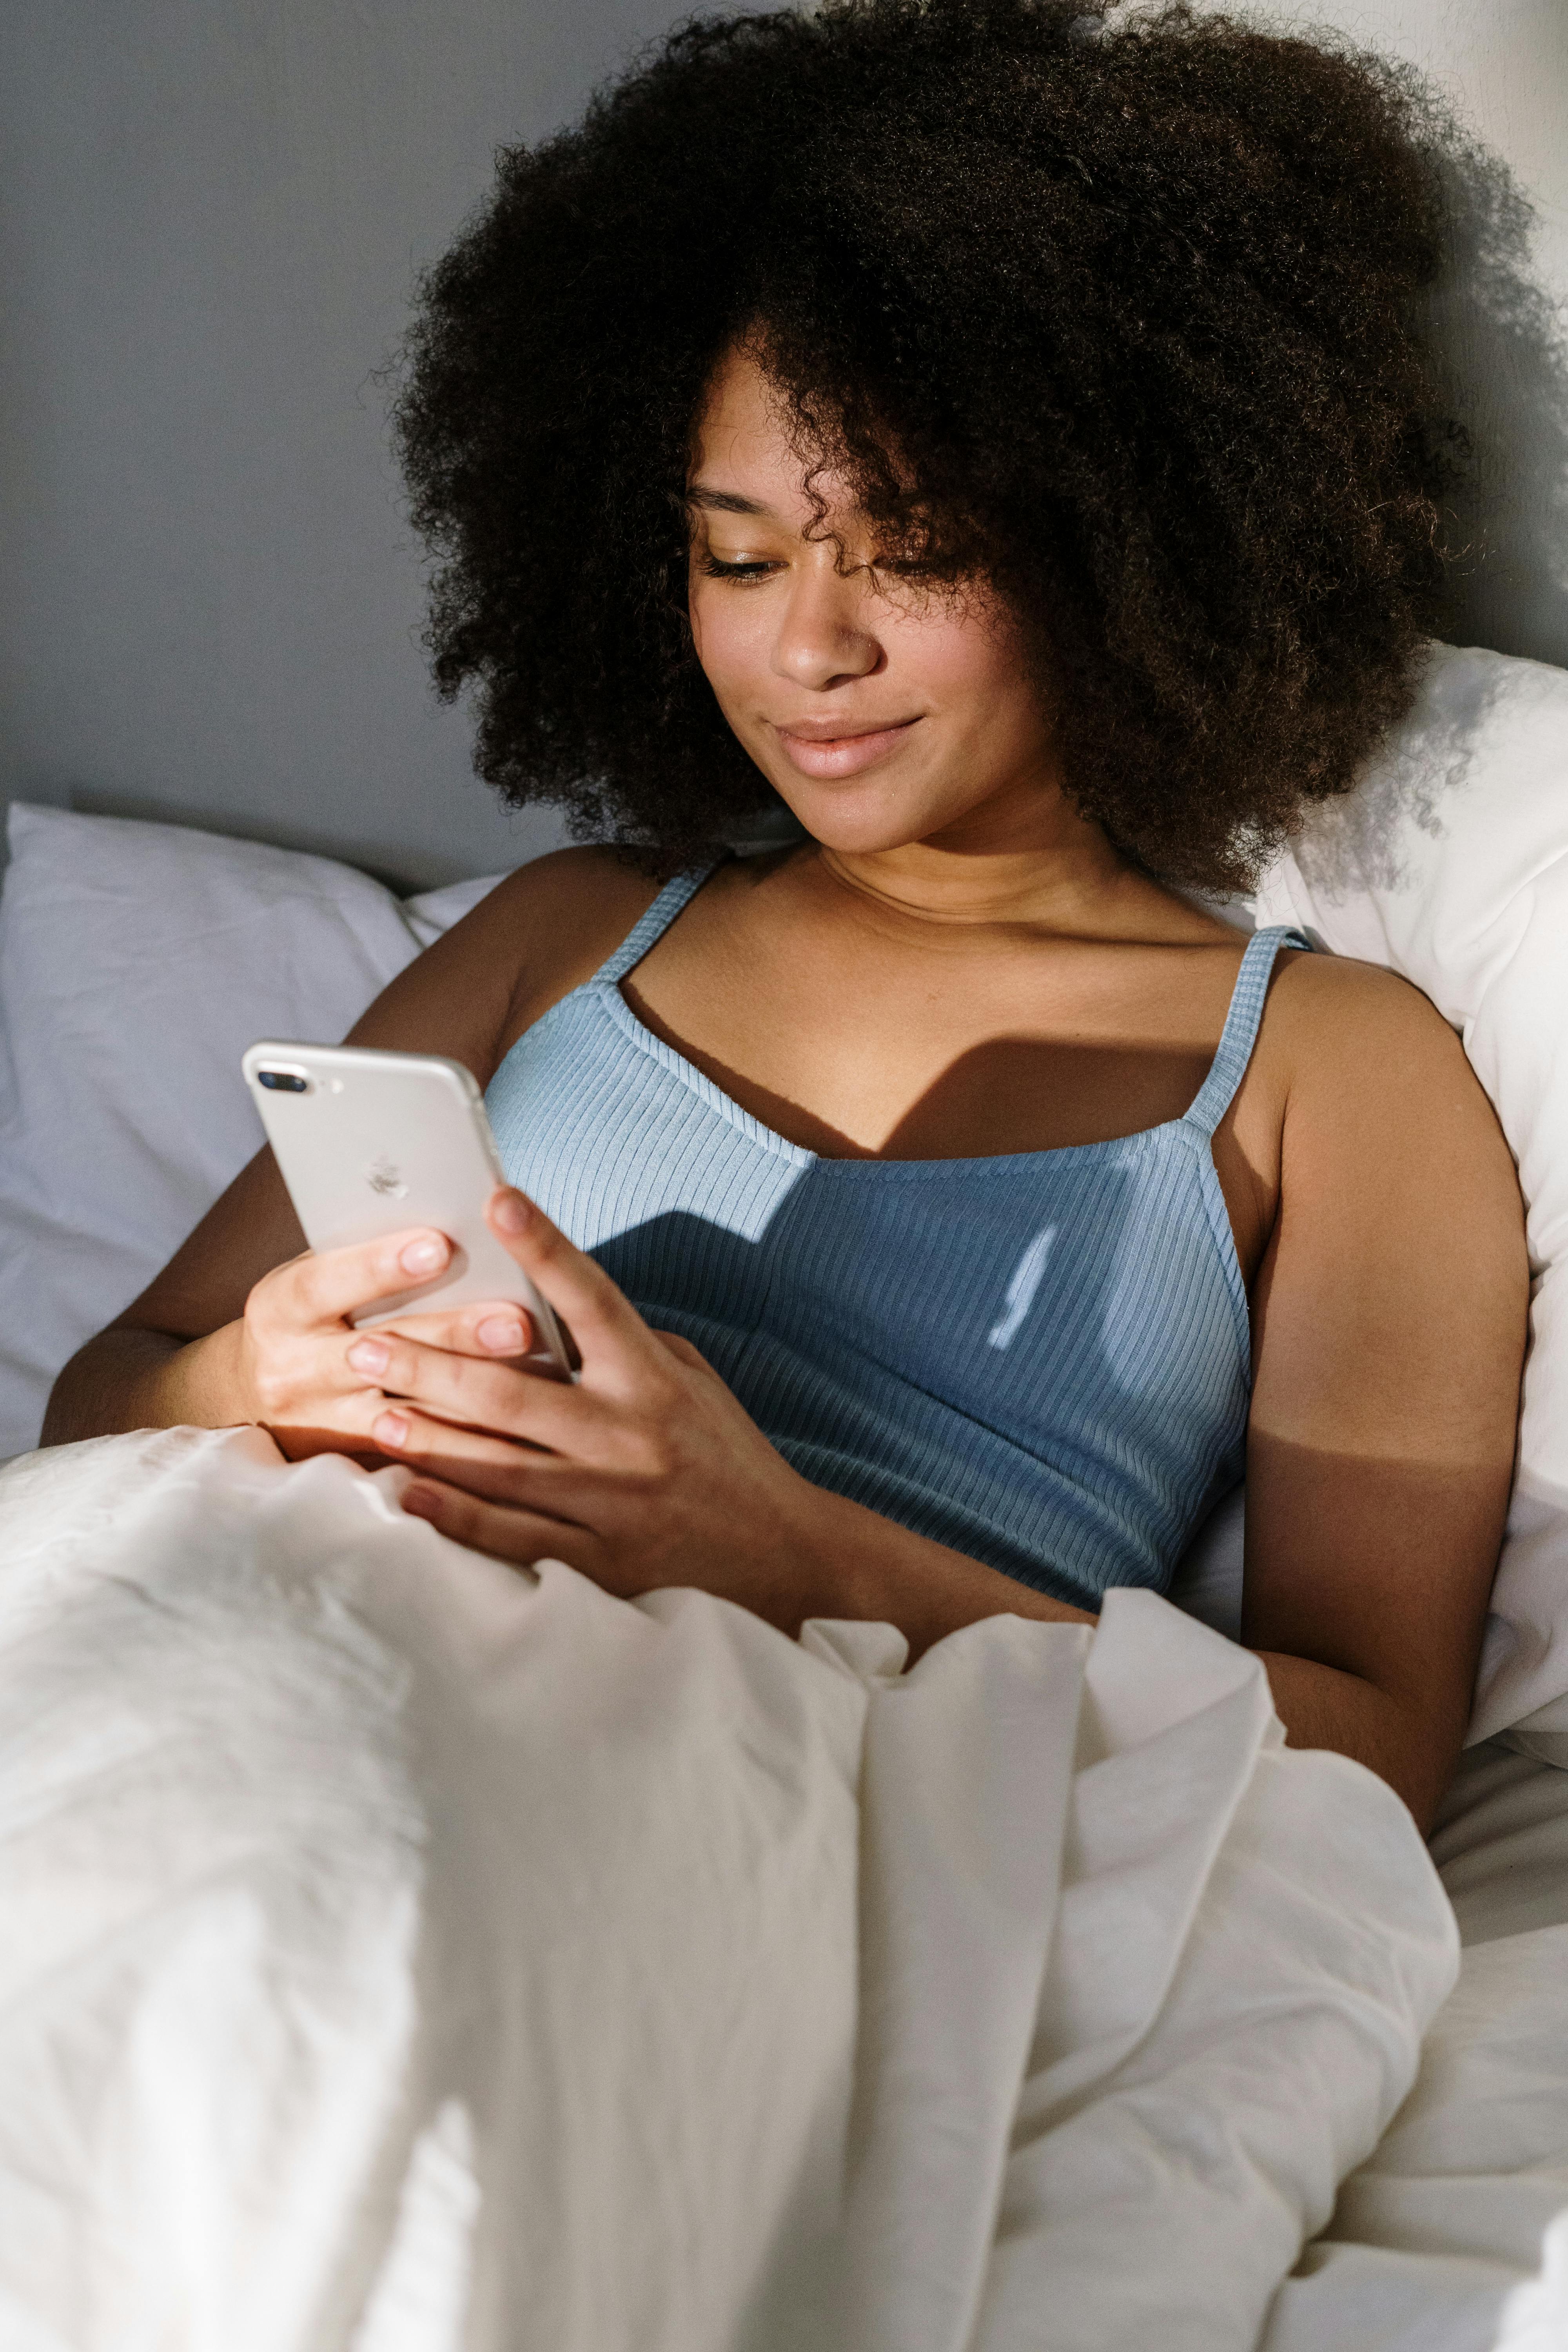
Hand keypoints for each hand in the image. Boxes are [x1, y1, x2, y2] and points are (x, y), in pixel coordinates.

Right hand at [237, 1229, 542, 1461]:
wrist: (253, 1396)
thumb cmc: (310, 1313)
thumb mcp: (316, 1278)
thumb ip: (364, 1260)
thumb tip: (451, 1227)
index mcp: (279, 1308)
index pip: (326, 1283)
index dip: (380, 1266)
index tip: (440, 1245)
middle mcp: (293, 1371)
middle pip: (379, 1354)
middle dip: (452, 1336)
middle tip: (516, 1322)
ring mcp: (321, 1423)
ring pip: (405, 1415)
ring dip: (472, 1398)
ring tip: (534, 1381)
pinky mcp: (351, 1460)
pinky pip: (417, 1456)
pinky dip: (468, 1445)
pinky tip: (520, 1433)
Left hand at [364, 1188, 841, 1626]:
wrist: (780, 1555)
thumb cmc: (725, 1454)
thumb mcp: (691, 1381)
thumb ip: (626, 1345)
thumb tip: (552, 1307)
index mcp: (654, 1381)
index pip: (592, 1300)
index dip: (545, 1248)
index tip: (498, 1200)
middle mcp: (629, 1438)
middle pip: (512, 1393)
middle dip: (431, 1364)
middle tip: (367, 1342)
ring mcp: (612, 1504)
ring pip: (499, 1466)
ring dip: (427, 1436)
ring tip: (370, 1408)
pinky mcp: (601, 1563)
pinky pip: (512, 1537)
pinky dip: (455, 1515)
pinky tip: (407, 1491)